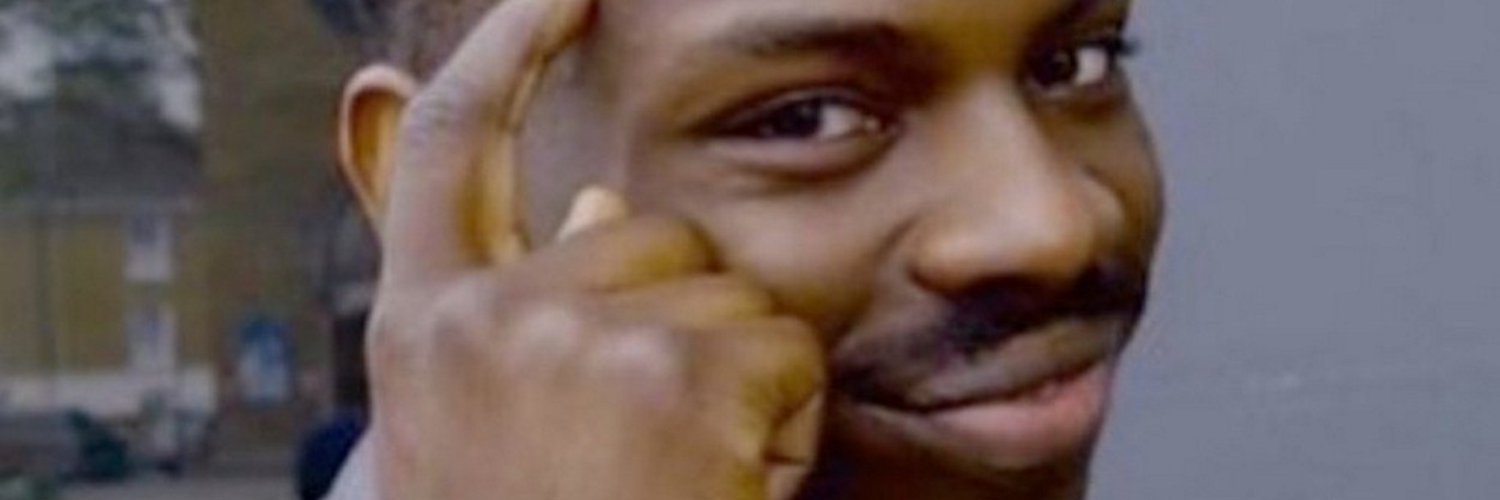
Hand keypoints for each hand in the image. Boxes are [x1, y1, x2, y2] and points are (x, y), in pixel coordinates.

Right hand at [352, 0, 825, 497]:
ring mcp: (576, 339)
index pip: (454, 137)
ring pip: (728, 291)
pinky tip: (726, 481)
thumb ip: (524, 307)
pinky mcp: (676, 378)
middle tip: (651, 441)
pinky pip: (788, 350)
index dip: (510, 46)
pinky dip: (787, 421)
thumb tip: (598, 198)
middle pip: (647, 228)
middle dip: (684, 320)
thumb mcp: (483, 425)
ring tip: (680, 474)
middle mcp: (483, 318)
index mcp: (419, 327)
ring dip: (734, 380)